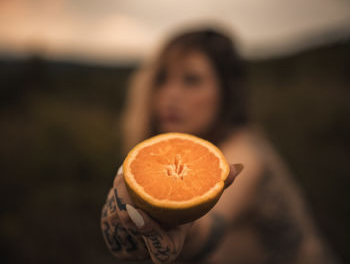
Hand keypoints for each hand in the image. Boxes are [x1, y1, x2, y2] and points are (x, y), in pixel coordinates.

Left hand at [101, 164, 240, 263]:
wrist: (177, 226)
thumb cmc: (192, 210)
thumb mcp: (205, 199)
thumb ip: (219, 185)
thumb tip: (240, 167)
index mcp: (171, 246)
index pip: (158, 247)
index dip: (146, 231)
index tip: (135, 211)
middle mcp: (151, 250)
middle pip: (132, 234)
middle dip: (124, 208)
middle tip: (122, 182)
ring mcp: (135, 246)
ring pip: (118, 228)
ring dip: (116, 203)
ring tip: (121, 178)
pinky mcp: (122, 239)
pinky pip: (112, 225)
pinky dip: (112, 204)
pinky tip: (118, 184)